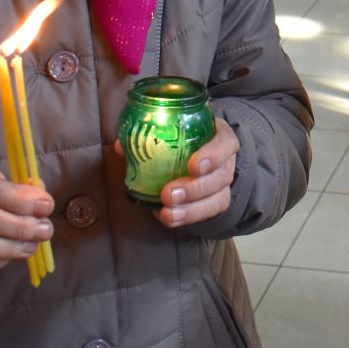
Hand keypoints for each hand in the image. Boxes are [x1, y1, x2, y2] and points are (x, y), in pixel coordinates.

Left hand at [110, 116, 240, 229]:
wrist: (203, 152)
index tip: (193, 166)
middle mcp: (227, 161)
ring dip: (191, 210)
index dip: (213, 155)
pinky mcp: (216, 202)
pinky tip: (167, 218)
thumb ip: (150, 134)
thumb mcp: (175, 129)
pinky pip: (206, 214)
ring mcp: (223, 184)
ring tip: (167, 213)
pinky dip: (186, 218)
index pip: (226, 144)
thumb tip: (121, 145)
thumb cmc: (188, 137)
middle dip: (195, 188)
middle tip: (168, 194)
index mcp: (221, 137)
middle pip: (220, 177)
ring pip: (217, 200)